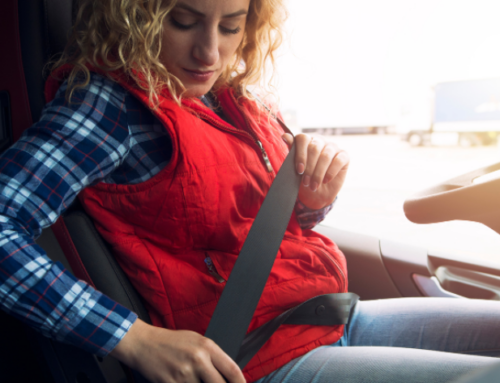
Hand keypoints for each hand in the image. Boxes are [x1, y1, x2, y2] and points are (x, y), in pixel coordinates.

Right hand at [110, 319, 244, 382]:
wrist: (144, 344)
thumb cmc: (171, 342)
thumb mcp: (196, 341)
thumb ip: (213, 357)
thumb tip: (228, 375)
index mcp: (207, 347)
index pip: (232, 370)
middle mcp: (198, 359)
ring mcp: (184, 374)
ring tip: (191, 378)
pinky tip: (181, 380)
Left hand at [282, 133, 348, 209]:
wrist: (318, 193)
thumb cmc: (305, 178)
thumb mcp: (296, 168)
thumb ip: (291, 152)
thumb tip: (284, 136)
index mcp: (307, 141)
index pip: (303, 139)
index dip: (300, 154)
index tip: (299, 170)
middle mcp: (320, 141)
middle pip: (314, 148)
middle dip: (309, 168)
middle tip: (306, 182)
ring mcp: (333, 147)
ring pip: (326, 156)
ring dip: (318, 173)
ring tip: (314, 185)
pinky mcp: (344, 155)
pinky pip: (338, 161)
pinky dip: (331, 172)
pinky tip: (325, 180)